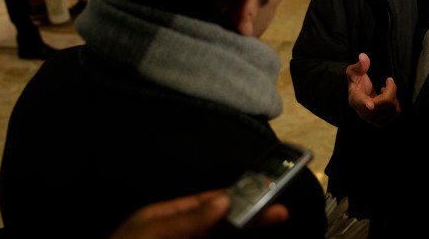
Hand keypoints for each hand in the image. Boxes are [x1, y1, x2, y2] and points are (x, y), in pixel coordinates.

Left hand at [110, 190, 288, 238]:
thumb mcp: (149, 235)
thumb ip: (186, 219)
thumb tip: (223, 200)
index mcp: (162, 221)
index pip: (204, 204)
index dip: (233, 198)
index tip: (261, 193)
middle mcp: (177, 237)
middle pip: (219, 227)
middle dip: (248, 219)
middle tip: (279, 213)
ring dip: (245, 234)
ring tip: (274, 221)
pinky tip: (245, 238)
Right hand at [346, 53, 399, 126]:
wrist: (358, 95)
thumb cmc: (355, 82)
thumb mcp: (353, 72)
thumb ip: (359, 65)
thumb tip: (363, 56)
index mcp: (355, 98)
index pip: (361, 102)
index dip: (366, 104)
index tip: (371, 105)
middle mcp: (363, 112)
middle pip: (386, 101)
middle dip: (392, 89)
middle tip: (388, 81)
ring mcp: (372, 120)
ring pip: (393, 108)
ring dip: (393, 96)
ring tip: (385, 91)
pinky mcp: (380, 122)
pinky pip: (395, 113)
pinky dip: (395, 104)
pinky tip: (387, 99)